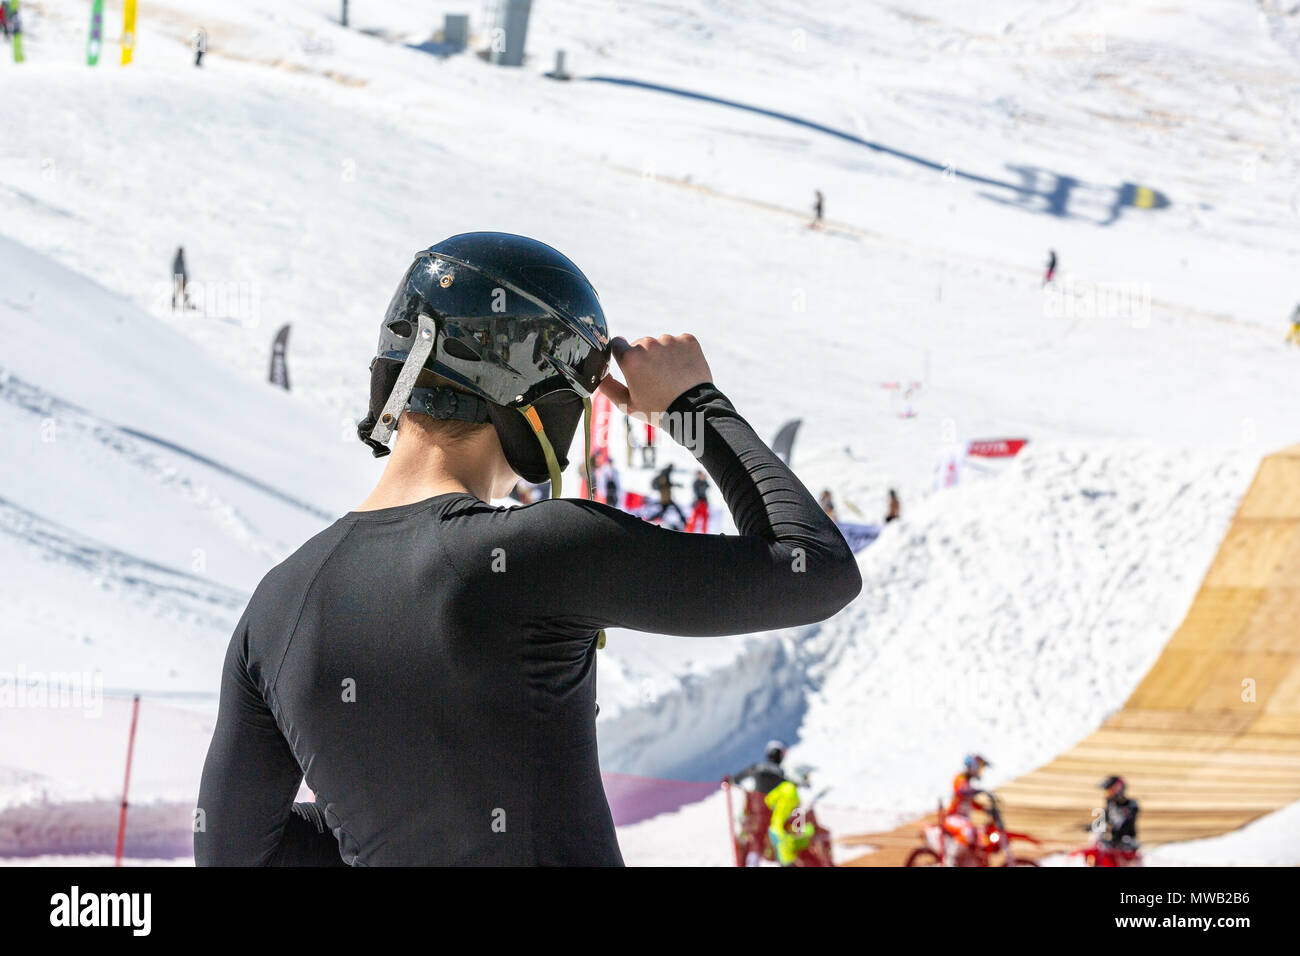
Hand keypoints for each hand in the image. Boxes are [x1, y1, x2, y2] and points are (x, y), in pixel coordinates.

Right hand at [598, 334, 712, 420]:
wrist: (694, 409)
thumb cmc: (658, 410)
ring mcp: (670, 340)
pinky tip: (683, 370)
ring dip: (663, 355)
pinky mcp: (688, 340)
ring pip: (660, 343)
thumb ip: (608, 388)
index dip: (621, 355)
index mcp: (630, 358)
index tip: (630, 367)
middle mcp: (648, 344)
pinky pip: (679, 342)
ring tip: (671, 377)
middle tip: (654, 379)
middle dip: (644, 358)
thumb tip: (600, 375)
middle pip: (640, 345)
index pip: (616, 343)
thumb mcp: (628, 405)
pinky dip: (680, 353)